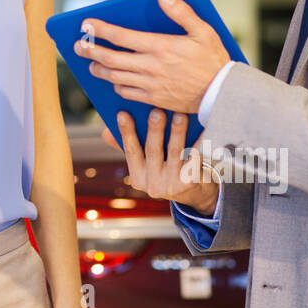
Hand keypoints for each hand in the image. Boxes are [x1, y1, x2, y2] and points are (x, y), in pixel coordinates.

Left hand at [75, 0, 229, 114]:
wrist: (223, 94)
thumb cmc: (214, 60)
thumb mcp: (204, 31)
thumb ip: (182, 12)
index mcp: (160, 47)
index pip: (121, 37)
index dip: (100, 30)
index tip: (85, 24)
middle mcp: (151, 67)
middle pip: (111, 58)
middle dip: (90, 51)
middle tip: (78, 46)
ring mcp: (151, 85)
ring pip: (115, 77)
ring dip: (99, 69)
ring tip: (90, 63)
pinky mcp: (154, 99)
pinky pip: (127, 93)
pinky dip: (116, 86)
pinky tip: (113, 81)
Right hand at [102, 109, 218, 215]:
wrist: (196, 196)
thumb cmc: (167, 171)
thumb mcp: (147, 165)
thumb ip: (130, 148)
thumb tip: (106, 133)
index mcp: (138, 178)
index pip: (130, 151)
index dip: (126, 132)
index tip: (122, 113)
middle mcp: (153, 185)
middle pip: (153, 151)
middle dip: (154, 130)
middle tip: (156, 111)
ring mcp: (173, 185)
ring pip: (175, 153)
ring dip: (177, 132)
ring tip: (180, 115)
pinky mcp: (191, 183)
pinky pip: (195, 158)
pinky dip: (199, 141)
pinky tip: (201, 128)